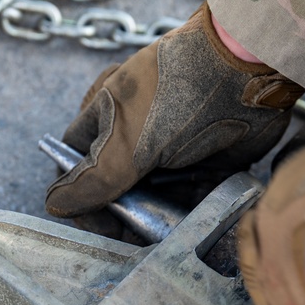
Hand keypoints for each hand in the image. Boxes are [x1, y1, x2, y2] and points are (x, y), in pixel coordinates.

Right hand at [45, 1, 304, 218]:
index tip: (101, 225)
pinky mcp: (205, 163)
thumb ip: (93, 179)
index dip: (82, 198)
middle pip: (115, 187)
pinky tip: (193, 213)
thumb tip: (56, 205)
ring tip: (166, 226)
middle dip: (123, 213)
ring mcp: (171, 148)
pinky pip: (188, 197)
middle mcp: (135, 132)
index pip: (77, 164)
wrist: (248, 70)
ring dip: (156, 216)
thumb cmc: (177, 94)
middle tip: (135, 234)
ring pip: (152, 198)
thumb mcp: (126, 140)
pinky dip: (188, 210)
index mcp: (105, 115)